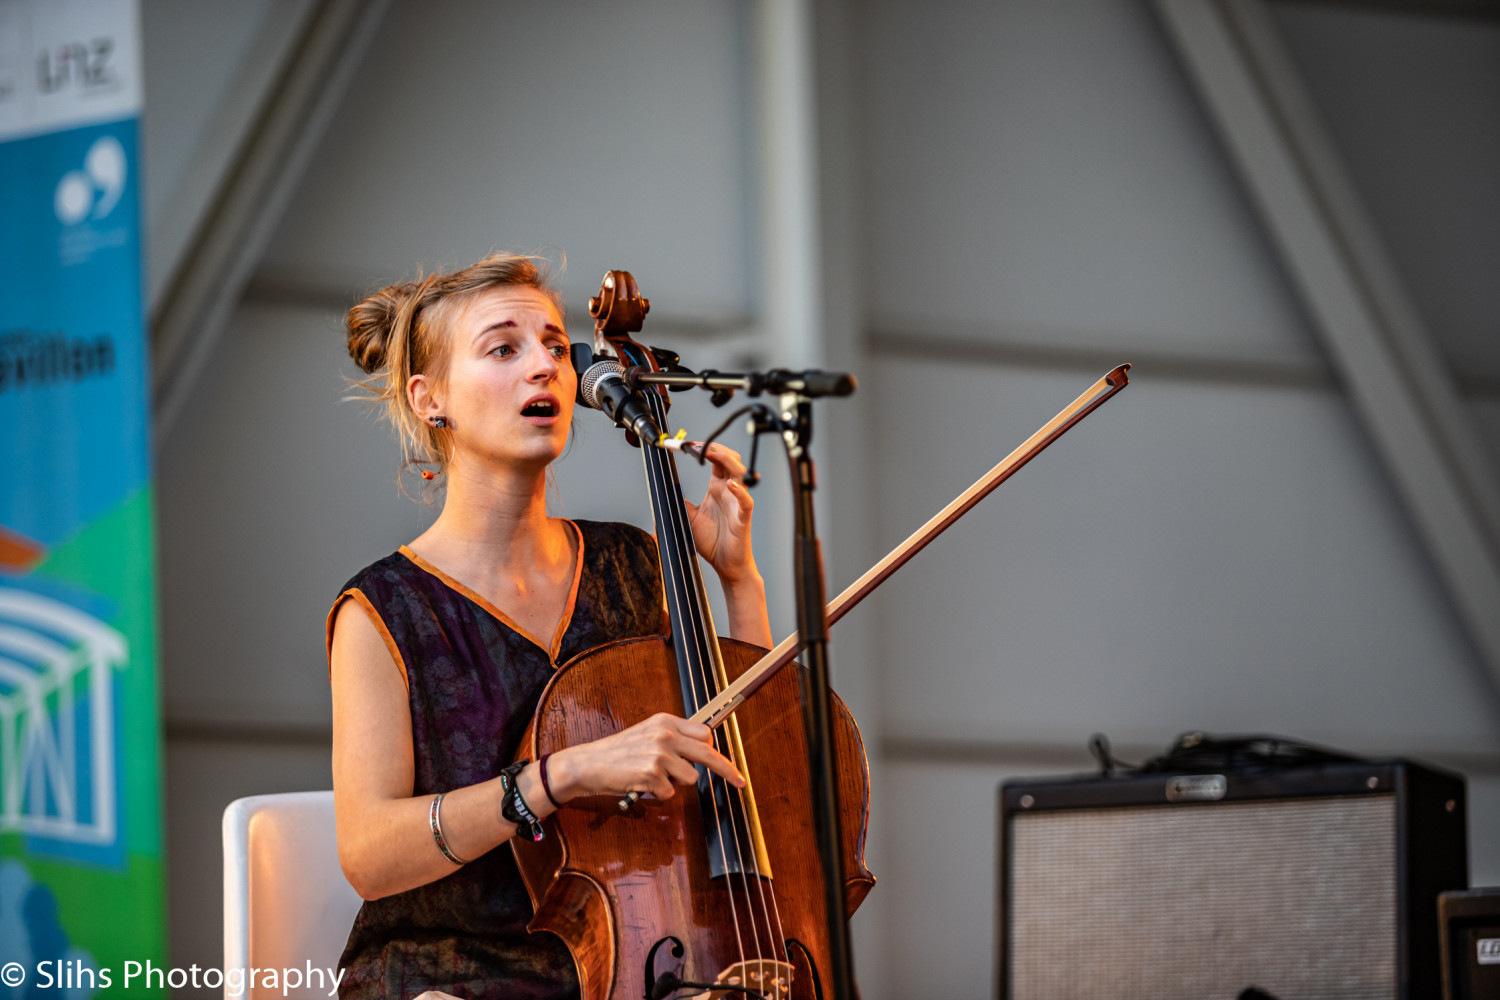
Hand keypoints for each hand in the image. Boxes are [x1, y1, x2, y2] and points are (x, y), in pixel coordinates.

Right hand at [548, 713, 744, 801]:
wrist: (588, 764)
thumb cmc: (617, 753)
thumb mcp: (647, 735)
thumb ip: (673, 739)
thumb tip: (701, 751)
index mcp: (665, 721)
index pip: (704, 733)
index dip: (716, 750)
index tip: (730, 763)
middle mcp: (665, 734)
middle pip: (708, 753)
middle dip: (727, 770)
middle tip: (740, 782)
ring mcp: (659, 754)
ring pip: (690, 778)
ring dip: (675, 783)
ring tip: (653, 777)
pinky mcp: (651, 774)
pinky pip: (670, 793)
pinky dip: (658, 794)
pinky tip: (642, 785)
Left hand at [683, 443, 758, 584]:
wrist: (725, 564)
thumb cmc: (712, 541)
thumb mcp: (689, 517)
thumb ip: (681, 502)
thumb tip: (664, 492)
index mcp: (717, 488)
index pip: (715, 460)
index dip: (703, 449)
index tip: (685, 444)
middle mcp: (729, 491)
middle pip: (730, 459)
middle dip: (715, 448)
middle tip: (696, 445)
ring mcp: (737, 502)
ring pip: (740, 473)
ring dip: (727, 460)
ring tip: (712, 453)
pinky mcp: (743, 516)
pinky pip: (746, 500)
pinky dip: (740, 490)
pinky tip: (730, 484)